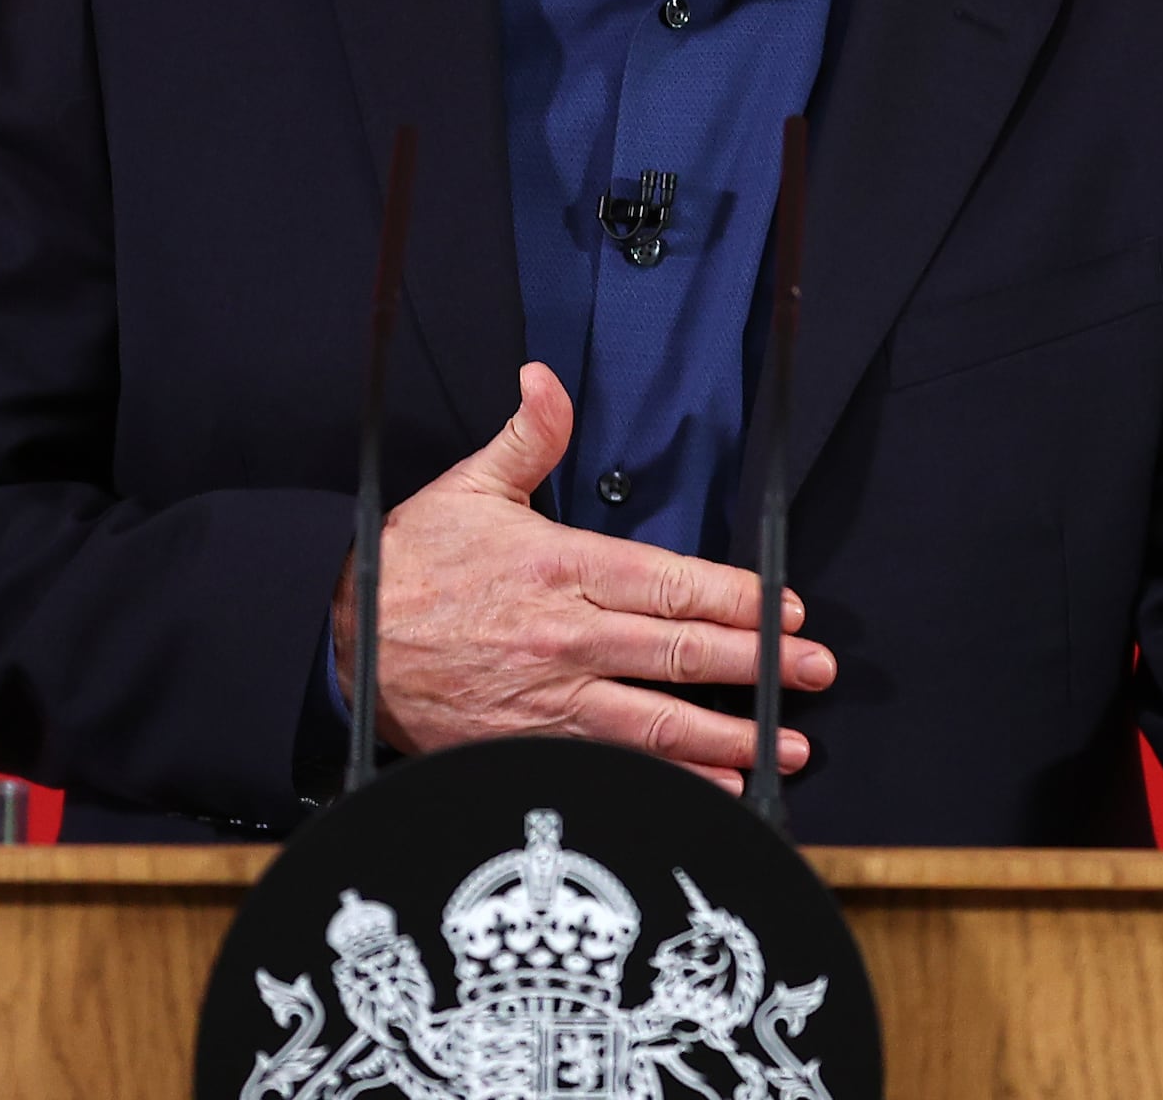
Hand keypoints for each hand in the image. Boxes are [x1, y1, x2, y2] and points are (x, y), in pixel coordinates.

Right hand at [338, 362, 832, 789]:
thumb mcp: (469, 487)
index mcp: (561, 565)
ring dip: (730, 734)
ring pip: (658, 719)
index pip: (672, 584)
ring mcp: (551, 696)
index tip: (785, 609)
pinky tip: (718, 783)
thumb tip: (548, 379)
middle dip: (759, 664)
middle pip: (681, 652)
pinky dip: (672, 777)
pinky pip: (616, 762)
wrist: (346, 644)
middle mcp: (566, 634)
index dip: (739, 598)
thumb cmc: (410, 567)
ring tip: (786, 742)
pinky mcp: (531, 742)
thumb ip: (529, 436)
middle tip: (816, 670)